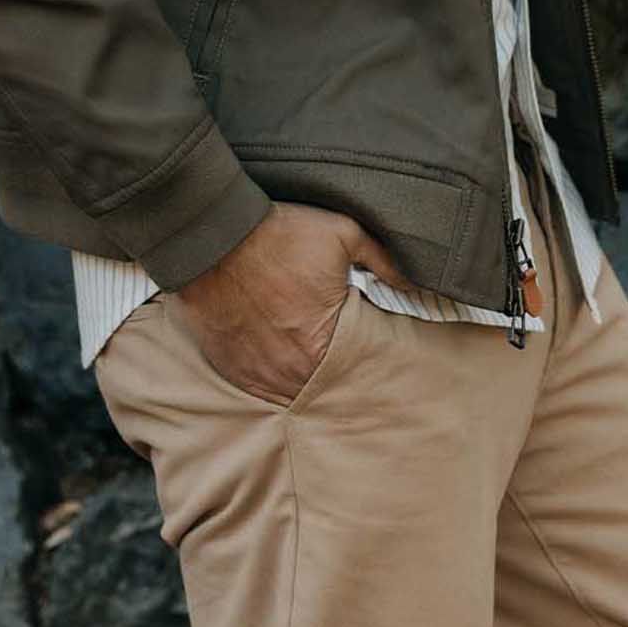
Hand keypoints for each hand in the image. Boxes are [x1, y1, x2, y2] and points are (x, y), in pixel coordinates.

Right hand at [170, 201, 410, 404]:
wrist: (216, 236)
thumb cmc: (281, 234)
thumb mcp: (343, 234)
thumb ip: (382, 261)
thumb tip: (411, 283)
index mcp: (328, 342)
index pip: (358, 364)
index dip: (362, 350)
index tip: (361, 338)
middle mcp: (295, 370)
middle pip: (328, 383)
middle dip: (336, 368)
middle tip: (335, 347)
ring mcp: (261, 375)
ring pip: (295, 392)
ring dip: (305, 378)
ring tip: (308, 356)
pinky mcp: (233, 370)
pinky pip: (261, 389)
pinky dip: (273, 377)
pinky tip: (280, 358)